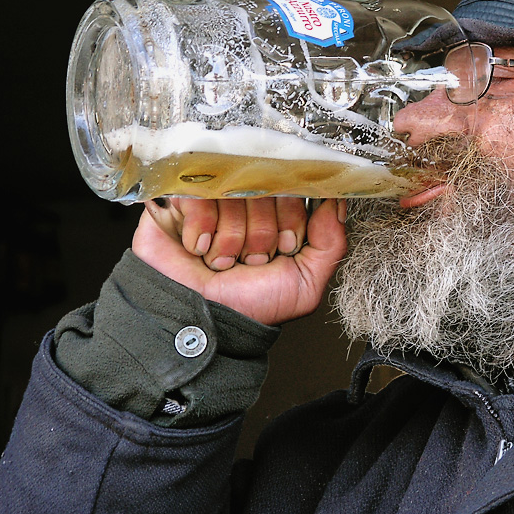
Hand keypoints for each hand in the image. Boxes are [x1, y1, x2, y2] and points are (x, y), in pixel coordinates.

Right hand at [133, 197, 347, 325]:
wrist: (200, 323)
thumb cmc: (248, 306)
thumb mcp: (304, 284)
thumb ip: (330, 244)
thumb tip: (336, 202)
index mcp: (277, 213)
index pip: (296, 190)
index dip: (291, 222)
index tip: (283, 249)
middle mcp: (247, 201)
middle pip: (266, 191)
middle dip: (261, 236)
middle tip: (250, 260)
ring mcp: (212, 197)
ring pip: (233, 196)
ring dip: (229, 240)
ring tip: (221, 261)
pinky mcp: (178, 199)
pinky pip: (200, 197)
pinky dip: (201, 230)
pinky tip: (199, 249)